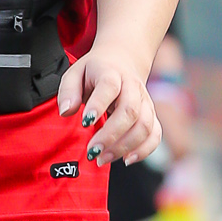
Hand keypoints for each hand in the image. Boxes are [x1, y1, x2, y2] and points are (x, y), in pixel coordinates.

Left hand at [58, 41, 161, 165]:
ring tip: (103, 159)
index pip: (109, 86)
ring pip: (144, 125)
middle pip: (130, 111)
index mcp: (111, 72)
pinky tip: (127, 160)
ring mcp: (144, 101)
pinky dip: (144, 150)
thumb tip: (66, 112)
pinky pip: (155, 134)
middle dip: (111, 135)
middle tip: (92, 151)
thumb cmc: (95, 71)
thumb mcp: (75, 73)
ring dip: (125, 146)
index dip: (99, 105)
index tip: (85, 122)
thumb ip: (68, 91)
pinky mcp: (151, 115)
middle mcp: (132, 87)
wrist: (122, 60)